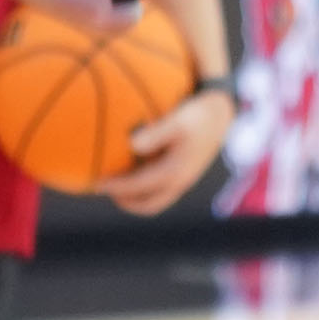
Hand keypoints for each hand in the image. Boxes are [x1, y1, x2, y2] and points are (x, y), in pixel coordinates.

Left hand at [102, 85, 234, 215]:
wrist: (221, 114)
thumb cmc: (197, 114)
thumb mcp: (177, 121)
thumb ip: (156, 133)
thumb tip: (131, 145)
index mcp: (176, 172)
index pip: (140, 187)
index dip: (117, 187)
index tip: (97, 183)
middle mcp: (180, 181)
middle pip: (149, 205)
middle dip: (126, 202)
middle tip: (106, 191)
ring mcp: (184, 180)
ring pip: (156, 199)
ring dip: (136, 197)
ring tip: (118, 185)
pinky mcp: (186, 173)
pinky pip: (162, 188)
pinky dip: (146, 187)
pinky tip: (136, 169)